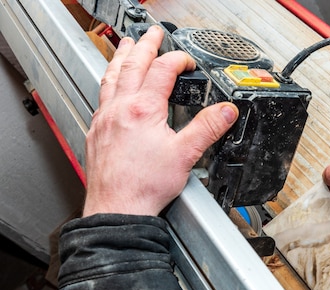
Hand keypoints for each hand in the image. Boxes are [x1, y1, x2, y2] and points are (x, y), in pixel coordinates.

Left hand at [82, 25, 237, 216]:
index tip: (187, 61)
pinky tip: (111, 86)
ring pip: (111, 78)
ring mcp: (104, 120)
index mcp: (143, 110)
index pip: (162, 72)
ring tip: (125, 46)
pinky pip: (101, 97)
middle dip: (144, 45)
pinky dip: (109, 82)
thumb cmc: (145, 186)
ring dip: (120, 57)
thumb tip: (225, 111)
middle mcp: (120, 109)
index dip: (177, 61)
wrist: (118, 207)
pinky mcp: (96, 132)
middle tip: (151, 34)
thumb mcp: (185, 155)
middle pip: (132, 65)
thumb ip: (207, 128)